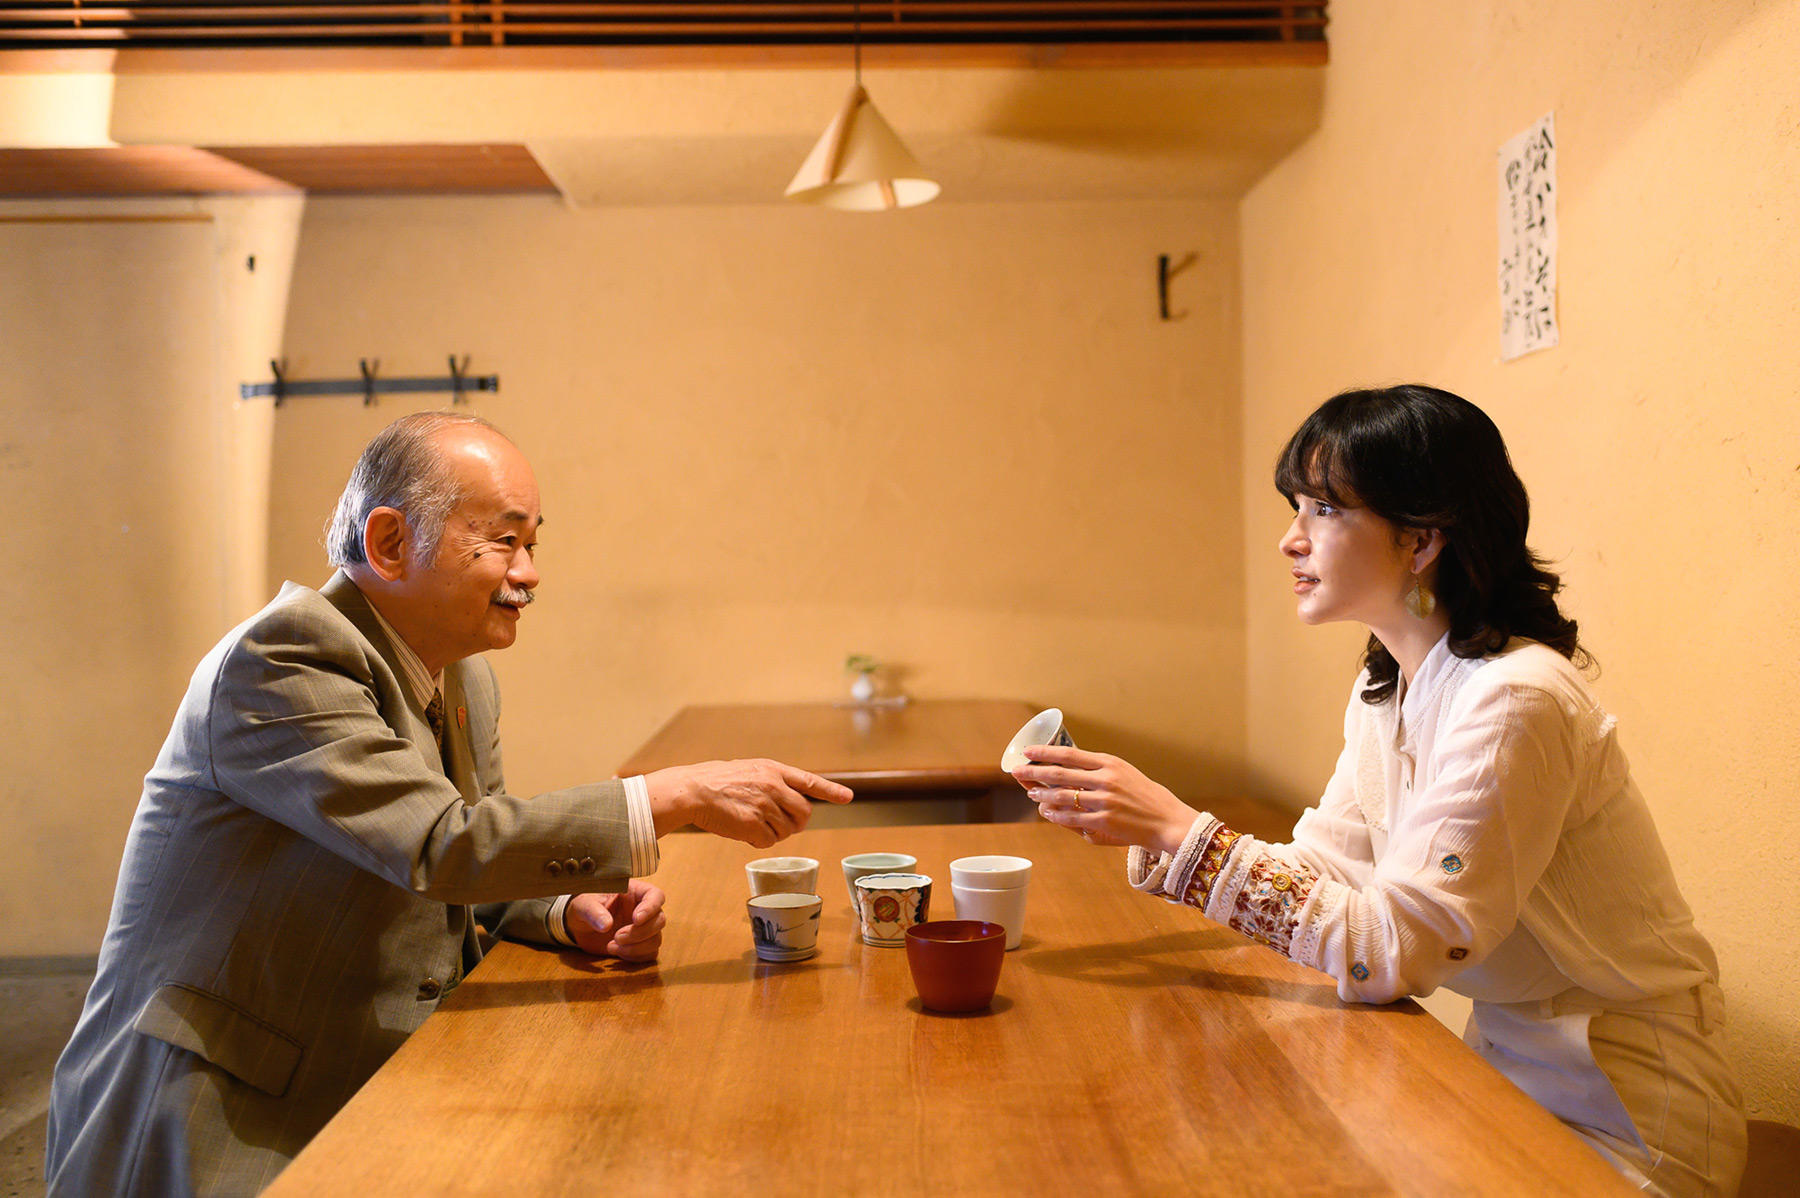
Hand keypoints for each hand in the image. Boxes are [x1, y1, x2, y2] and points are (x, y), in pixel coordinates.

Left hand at [564, 882, 666, 961]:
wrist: (579, 926)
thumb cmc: (584, 907)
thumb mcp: (583, 904)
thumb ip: (593, 911)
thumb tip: (607, 925)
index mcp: (634, 892)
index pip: (655, 895)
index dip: (650, 908)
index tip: (635, 919)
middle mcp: (643, 909)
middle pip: (659, 920)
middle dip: (639, 933)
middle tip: (617, 937)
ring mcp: (644, 929)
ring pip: (656, 939)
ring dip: (636, 947)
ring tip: (611, 946)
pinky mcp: (640, 946)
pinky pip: (649, 954)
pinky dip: (635, 957)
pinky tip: (617, 953)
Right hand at [644, 758, 853, 847]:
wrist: (693, 790)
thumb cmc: (717, 781)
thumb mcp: (750, 770)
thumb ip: (773, 782)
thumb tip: (791, 803)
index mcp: (774, 770)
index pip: (809, 781)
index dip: (830, 791)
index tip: (847, 797)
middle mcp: (774, 787)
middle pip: (804, 814)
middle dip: (796, 823)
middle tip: (781, 825)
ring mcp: (765, 806)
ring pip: (787, 831)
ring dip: (775, 833)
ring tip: (754, 824)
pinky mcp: (754, 825)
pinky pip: (769, 842)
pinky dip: (759, 841)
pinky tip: (745, 832)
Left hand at [1011, 745, 1195, 854]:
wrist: (1168, 821)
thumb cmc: (1146, 797)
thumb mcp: (1125, 773)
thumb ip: (1099, 769)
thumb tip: (1070, 766)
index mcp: (1110, 763)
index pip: (1069, 754)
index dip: (1045, 752)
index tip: (1027, 751)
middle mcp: (1106, 779)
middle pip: (1060, 774)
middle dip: (1034, 773)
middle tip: (1017, 772)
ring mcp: (1104, 801)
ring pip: (1062, 796)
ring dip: (1041, 795)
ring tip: (1031, 794)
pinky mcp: (1104, 822)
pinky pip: (1071, 819)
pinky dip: (1055, 815)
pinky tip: (1046, 812)